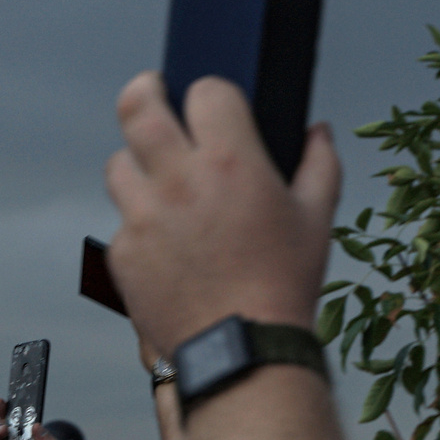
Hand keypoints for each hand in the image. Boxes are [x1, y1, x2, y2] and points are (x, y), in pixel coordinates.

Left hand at [105, 71, 342, 361]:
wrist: (240, 350)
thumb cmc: (282, 286)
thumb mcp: (318, 219)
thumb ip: (320, 163)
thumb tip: (317, 130)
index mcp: (232, 162)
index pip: (206, 91)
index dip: (211, 93)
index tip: (212, 104)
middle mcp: (179, 181)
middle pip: (137, 108)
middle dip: (144, 90)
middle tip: (151, 91)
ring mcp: (144, 216)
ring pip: (119, 164)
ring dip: (138, 163)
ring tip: (160, 179)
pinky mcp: (122, 252)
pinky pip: (121, 221)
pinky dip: (139, 222)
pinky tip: (166, 241)